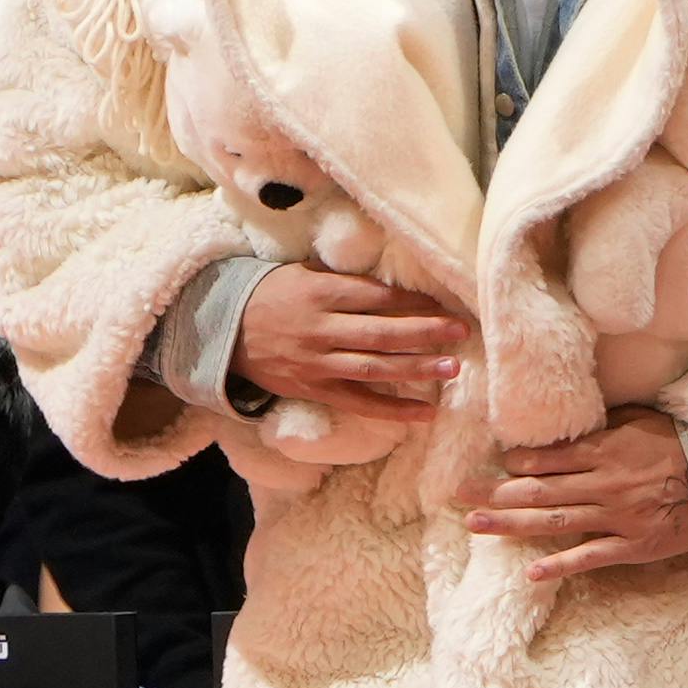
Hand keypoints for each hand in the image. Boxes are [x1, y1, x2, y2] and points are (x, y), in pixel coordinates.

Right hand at [233, 263, 468, 418]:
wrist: (226, 329)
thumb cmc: (272, 295)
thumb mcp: (304, 274)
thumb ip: (346, 282)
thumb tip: (395, 289)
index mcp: (322, 293)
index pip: (378, 297)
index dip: (414, 301)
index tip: (445, 302)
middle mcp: (322, 328)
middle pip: (383, 333)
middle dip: (426, 333)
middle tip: (461, 332)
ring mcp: (319, 363)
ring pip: (376, 368)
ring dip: (417, 369)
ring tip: (452, 369)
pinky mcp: (316, 390)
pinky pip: (360, 403)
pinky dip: (393, 410)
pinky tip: (425, 413)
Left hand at [460, 407, 687, 582]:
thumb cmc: (679, 445)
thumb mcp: (639, 422)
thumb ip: (603, 427)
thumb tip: (568, 428)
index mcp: (604, 451)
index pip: (548, 458)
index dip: (514, 463)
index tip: (488, 465)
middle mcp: (602, 484)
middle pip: (537, 489)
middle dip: (494, 492)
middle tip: (456, 495)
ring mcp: (615, 517)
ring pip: (553, 520)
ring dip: (510, 523)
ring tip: (475, 526)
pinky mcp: (631, 545)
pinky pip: (589, 556)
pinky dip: (560, 565)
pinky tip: (531, 573)